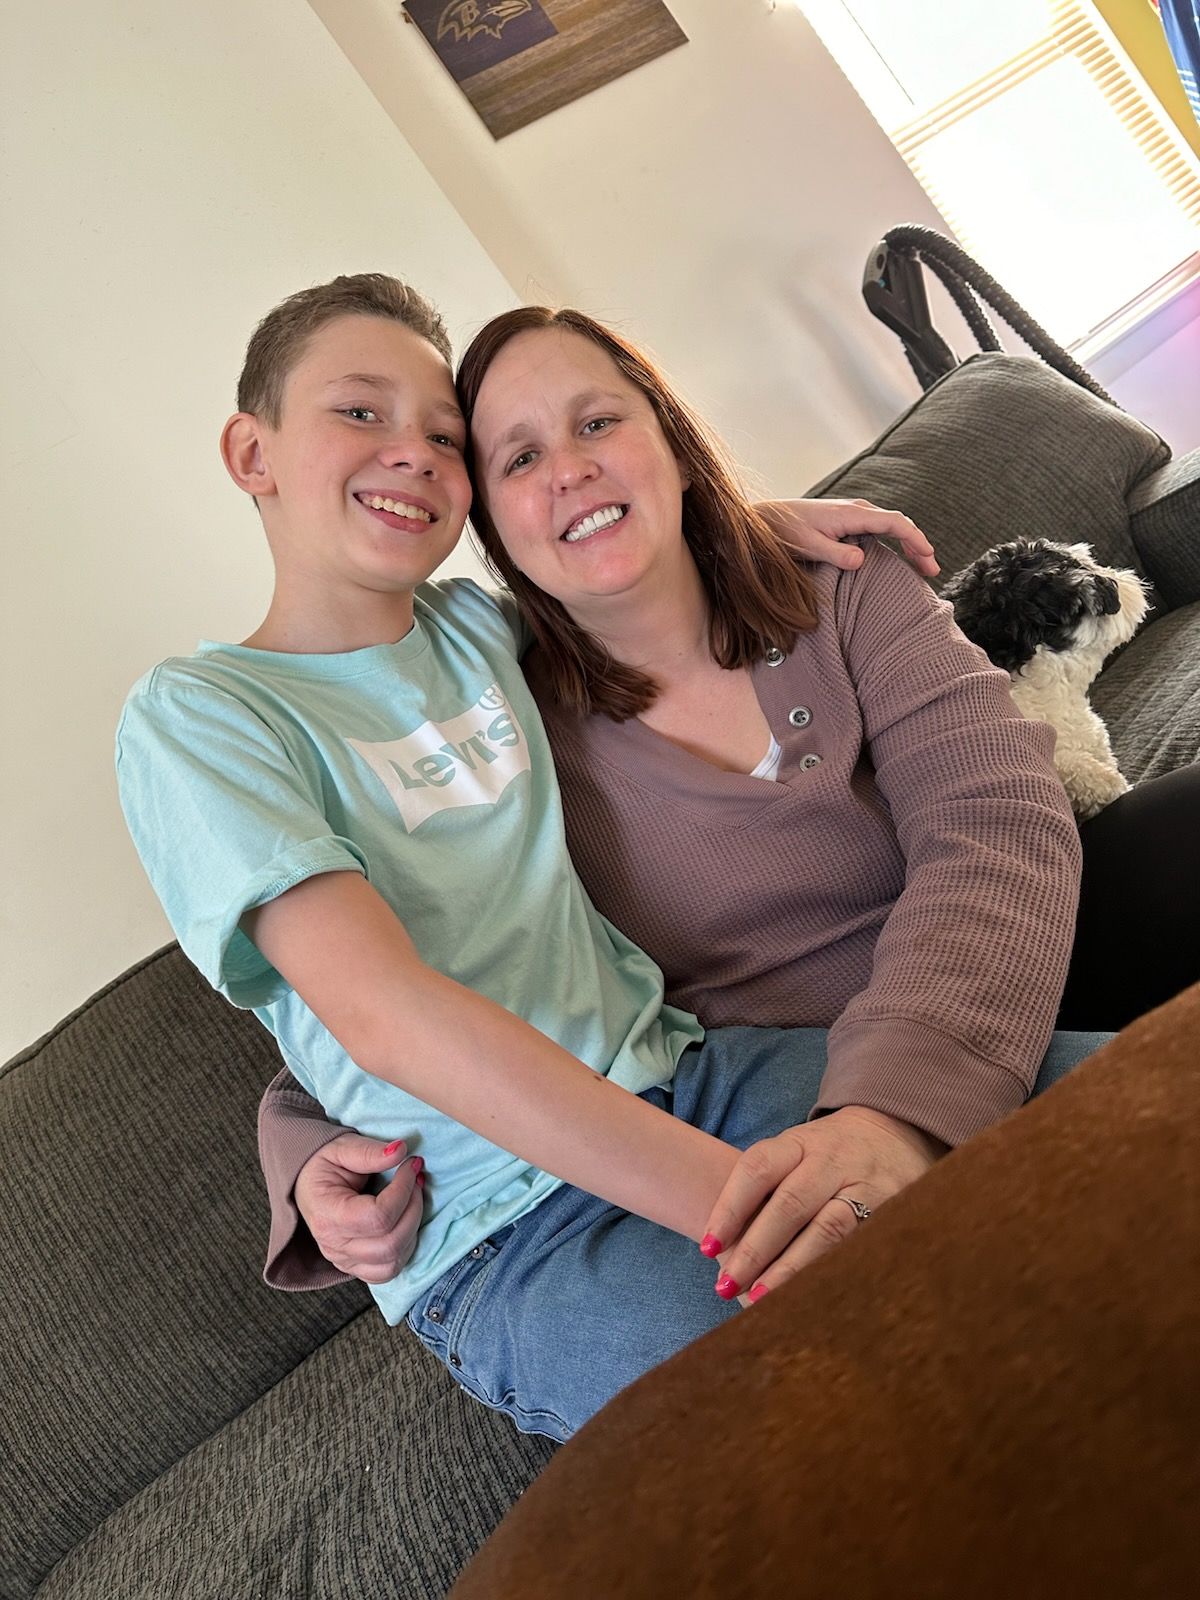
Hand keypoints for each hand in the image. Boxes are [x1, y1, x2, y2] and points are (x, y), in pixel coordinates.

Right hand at [294, 1132, 424, 1283]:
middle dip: (414, 1208)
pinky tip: (404, 1222)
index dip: (404, 1190)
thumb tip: (400, 1151)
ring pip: (393, 1261)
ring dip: (413, 1229)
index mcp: (328, 1214)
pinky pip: (388, 1272)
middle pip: (390, 1243)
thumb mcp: (341, 1148)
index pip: (378, 1217)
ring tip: (412, 1200)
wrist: (306, 1184)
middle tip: (416, 1180)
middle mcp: (334, 1245)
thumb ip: (369, 1151)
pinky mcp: (354, 1267)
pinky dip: (405, 1249)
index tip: (411, 1165)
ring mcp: (343, 1261)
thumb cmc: (323, 1165)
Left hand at [701, 1107, 945, 1302]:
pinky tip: (811, 1299)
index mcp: (800, 1143)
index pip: (758, 1169)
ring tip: (761, 1301)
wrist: (898, 1133)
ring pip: (828, 1229)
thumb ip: (766, 1188)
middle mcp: (831, 1160)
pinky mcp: (895, 1212)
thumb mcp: (798, 1152)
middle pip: (789, 1204)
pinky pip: (860, 1248)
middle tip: (726, 1284)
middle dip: (755, 1249)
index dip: (729, 1208)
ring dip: (792, 1269)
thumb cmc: (830, 1155)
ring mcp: (866, 1184)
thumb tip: (719, 1246)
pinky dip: (832, 1274)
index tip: (707, 1249)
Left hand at [757, 497, 938, 577]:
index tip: (928, 557)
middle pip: (898, 525)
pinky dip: (894, 542)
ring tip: (922, 567)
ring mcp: (853, 513)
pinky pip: (879, 529)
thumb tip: (862, 561)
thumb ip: (836, 554)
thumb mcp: (809, 546)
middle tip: (932, 571)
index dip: (915, 540)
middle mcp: (857, 509)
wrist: (766, 517)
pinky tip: (897, 557)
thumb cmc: (785, 532)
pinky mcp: (847, 520)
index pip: (894, 523)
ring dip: (908, 545)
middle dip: (918, 546)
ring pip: (890, 526)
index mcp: (852, 514)